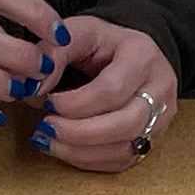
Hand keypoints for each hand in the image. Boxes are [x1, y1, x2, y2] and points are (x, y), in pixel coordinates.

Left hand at [31, 15, 175, 172]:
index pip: (112, 90)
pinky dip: (88, 161)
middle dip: (79, 133)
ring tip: (48, 140)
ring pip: (125, 149)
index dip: (76, 103)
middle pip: (125, 125)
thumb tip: (33, 88)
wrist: (135, 56)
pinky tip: (64, 149)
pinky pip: (121, 162)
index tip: (47, 103)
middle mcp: (160, 90)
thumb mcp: (79, 32)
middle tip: (46, 127)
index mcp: (143, 56)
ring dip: (80, 151)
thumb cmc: (104, 45)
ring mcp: (161, 120)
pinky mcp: (152, 141)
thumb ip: (54, 53)